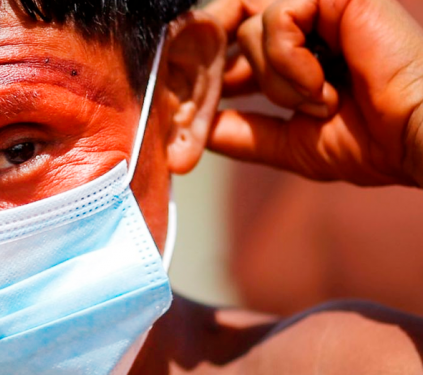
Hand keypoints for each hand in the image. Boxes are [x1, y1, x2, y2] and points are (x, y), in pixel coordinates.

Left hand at [205, 0, 422, 186]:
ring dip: (276, 78)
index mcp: (294, 49)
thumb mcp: (292, 143)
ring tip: (321, 101)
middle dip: (209, 63)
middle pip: (225, 21)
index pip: (227, 43)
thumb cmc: (374, 142)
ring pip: (249, 27)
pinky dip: (291, 63)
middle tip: (207, 102)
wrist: (421, 138)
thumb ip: (245, 135)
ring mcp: (319, 4)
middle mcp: (304, 20)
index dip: (203, 72)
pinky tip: (326, 85)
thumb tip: (200, 132)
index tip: (191, 109)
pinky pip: (277, 21)